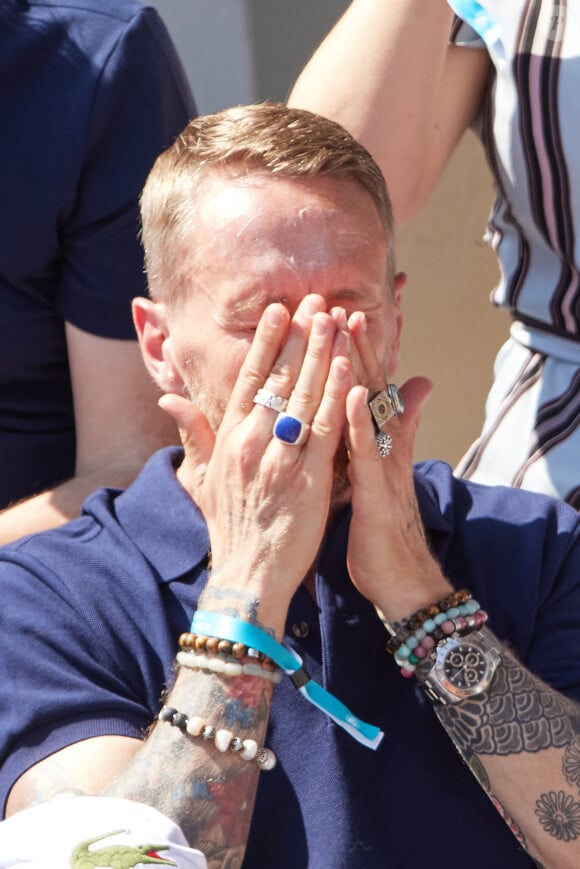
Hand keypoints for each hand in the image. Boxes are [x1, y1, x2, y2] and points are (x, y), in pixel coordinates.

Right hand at [160, 296, 352, 634]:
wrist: (248, 575)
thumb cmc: (229, 527)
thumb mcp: (201, 479)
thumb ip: (193, 435)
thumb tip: (169, 398)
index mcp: (228, 439)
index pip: (248, 379)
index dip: (265, 342)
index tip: (279, 310)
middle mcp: (251, 442)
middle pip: (279, 378)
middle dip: (299, 336)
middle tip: (315, 301)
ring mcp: (280, 459)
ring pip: (304, 395)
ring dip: (321, 354)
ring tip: (335, 320)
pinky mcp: (309, 479)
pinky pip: (327, 429)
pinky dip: (338, 396)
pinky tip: (349, 367)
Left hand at [344, 313, 450, 621]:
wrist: (398, 578)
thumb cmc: (379, 528)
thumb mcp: (376, 476)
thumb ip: (385, 433)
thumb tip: (408, 392)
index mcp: (369, 443)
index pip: (358, 387)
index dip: (348, 352)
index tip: (334, 314)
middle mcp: (378, 447)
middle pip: (364, 385)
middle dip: (353, 345)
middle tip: (341, 302)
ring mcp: (380, 465)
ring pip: (367, 407)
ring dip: (357, 366)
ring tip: (347, 326)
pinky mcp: (376, 491)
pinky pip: (365, 451)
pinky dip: (360, 421)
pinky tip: (353, 393)